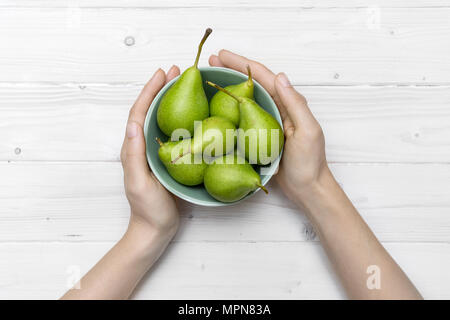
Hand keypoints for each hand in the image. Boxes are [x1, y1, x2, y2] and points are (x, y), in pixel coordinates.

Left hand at [120, 66, 180, 240]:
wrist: (155, 229)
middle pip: (150, 110)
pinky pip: (172, 133)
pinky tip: (193, 113)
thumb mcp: (140, 183)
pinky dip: (180, 117)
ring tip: (184, 84)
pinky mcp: (167, 159)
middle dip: (161, 89)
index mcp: (134, 149)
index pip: (139, 113)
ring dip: (170, 99)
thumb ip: (135, 156)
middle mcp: (143, 146)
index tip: (163, 74)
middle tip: (176, 72)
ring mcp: (155, 152)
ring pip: (161, 119)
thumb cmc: (148, 210)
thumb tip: (134, 124)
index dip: (149, 92)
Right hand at [209, 50, 329, 207]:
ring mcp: (265, 122)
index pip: (262, 77)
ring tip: (210, 77)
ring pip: (245, 97)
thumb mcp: (307, 131)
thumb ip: (295, 105)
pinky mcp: (258, 135)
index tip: (222, 55)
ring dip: (228, 86)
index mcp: (287, 104)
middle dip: (231, 69)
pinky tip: (216, 107)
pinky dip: (229, 108)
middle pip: (251, 83)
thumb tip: (280, 76)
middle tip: (211, 60)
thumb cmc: (309, 163)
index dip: (242, 63)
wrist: (307, 188)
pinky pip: (242, 117)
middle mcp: (276, 108)